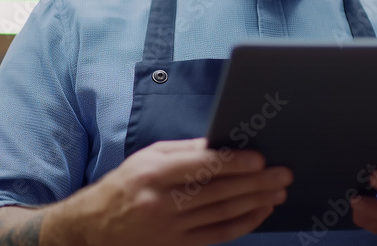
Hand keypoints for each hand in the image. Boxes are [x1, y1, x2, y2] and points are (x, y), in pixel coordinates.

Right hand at [52, 138, 291, 245]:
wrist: (93, 227)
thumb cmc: (126, 184)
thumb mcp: (148, 156)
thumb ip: (185, 149)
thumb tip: (222, 143)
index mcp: (154, 173)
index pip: (201, 167)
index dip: (234, 163)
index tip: (260, 159)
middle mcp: (161, 202)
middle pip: (218, 192)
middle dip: (255, 183)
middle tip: (283, 174)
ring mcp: (169, 228)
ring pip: (222, 214)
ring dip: (255, 202)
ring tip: (279, 191)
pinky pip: (218, 235)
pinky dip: (243, 223)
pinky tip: (261, 211)